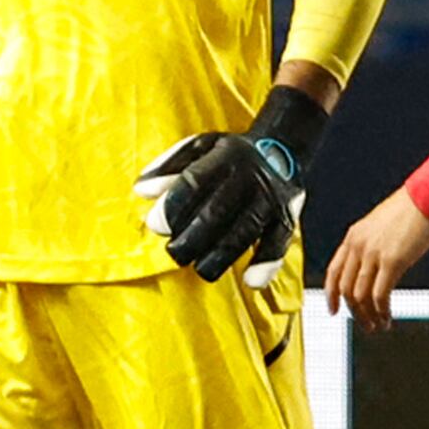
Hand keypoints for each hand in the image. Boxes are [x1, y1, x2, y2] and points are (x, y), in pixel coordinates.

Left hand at [138, 127, 307, 282]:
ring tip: (201, 269)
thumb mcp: (198, 147)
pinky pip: (279, 242)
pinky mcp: (287, 217)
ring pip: (245, 231)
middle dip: (192, 238)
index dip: (173, 205)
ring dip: (221, 256)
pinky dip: (267, 263)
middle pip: (217, 211)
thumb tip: (141, 190)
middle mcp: (249, 176)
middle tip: (175, 253)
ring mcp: (270, 198)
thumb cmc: (228, 154)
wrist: (281, 147)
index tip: (155, 226)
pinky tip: (251, 281)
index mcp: (223, 156)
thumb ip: (168, 166)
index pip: (194, 181)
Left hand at [322, 191, 428, 330]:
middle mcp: (358, 245)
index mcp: (353, 236)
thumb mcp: (381, 226)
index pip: (333, 271)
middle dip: (354, 312)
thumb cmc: (411, 209)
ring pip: (360, 295)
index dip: (331, 294)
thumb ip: (372, 245)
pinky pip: (380, 294)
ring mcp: (373, 253)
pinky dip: (382, 310)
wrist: (427, 197)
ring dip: (368, 315)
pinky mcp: (392, 261)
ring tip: (378, 326)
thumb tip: (374, 267)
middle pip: (345, 288)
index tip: (333, 309)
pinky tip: (388, 317)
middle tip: (364, 325)